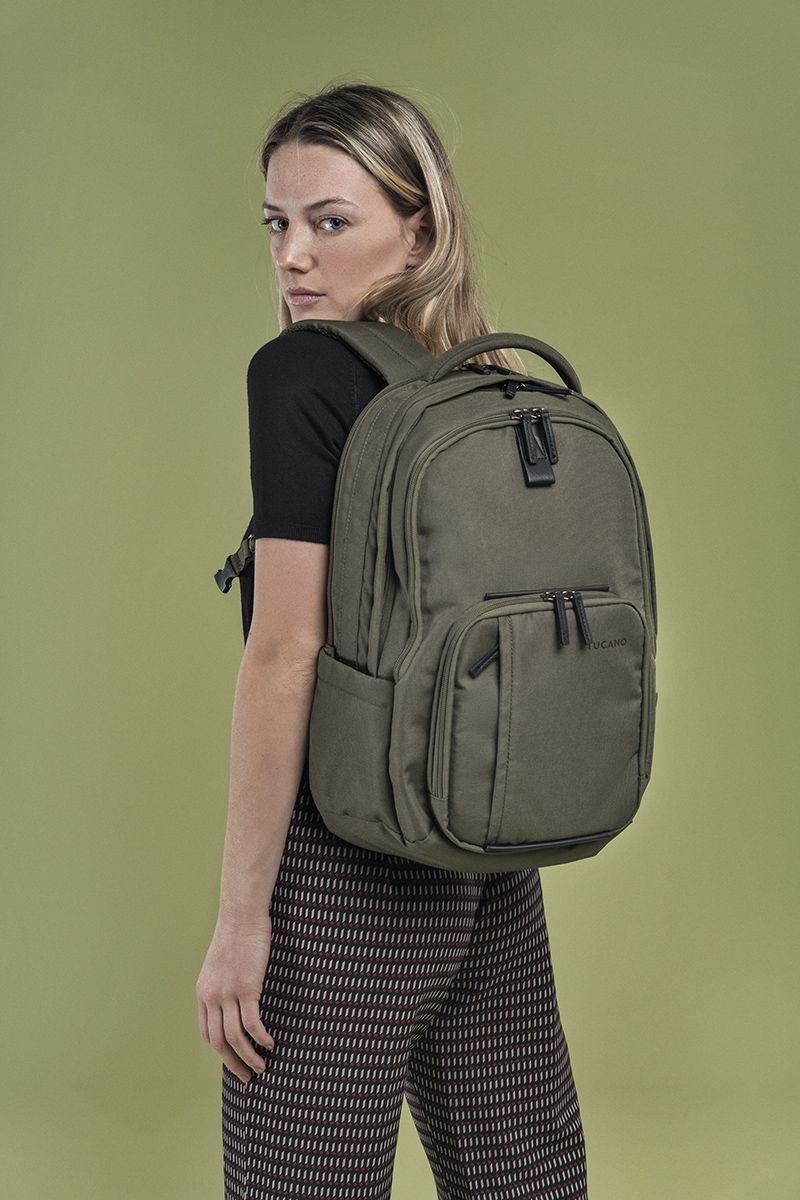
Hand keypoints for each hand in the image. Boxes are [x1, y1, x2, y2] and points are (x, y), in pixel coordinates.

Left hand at [196, 912, 275, 1082]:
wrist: (242, 914)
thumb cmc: (237, 935)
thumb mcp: (221, 963)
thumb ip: (223, 984)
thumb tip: (235, 1001)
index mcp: (203, 992)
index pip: (207, 1033)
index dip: (220, 1051)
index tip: (234, 1061)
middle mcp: (212, 996)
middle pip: (219, 1042)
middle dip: (233, 1063)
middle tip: (248, 1077)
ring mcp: (228, 993)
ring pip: (235, 1037)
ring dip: (249, 1057)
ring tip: (263, 1067)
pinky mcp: (246, 987)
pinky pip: (252, 1023)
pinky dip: (261, 1038)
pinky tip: (270, 1043)